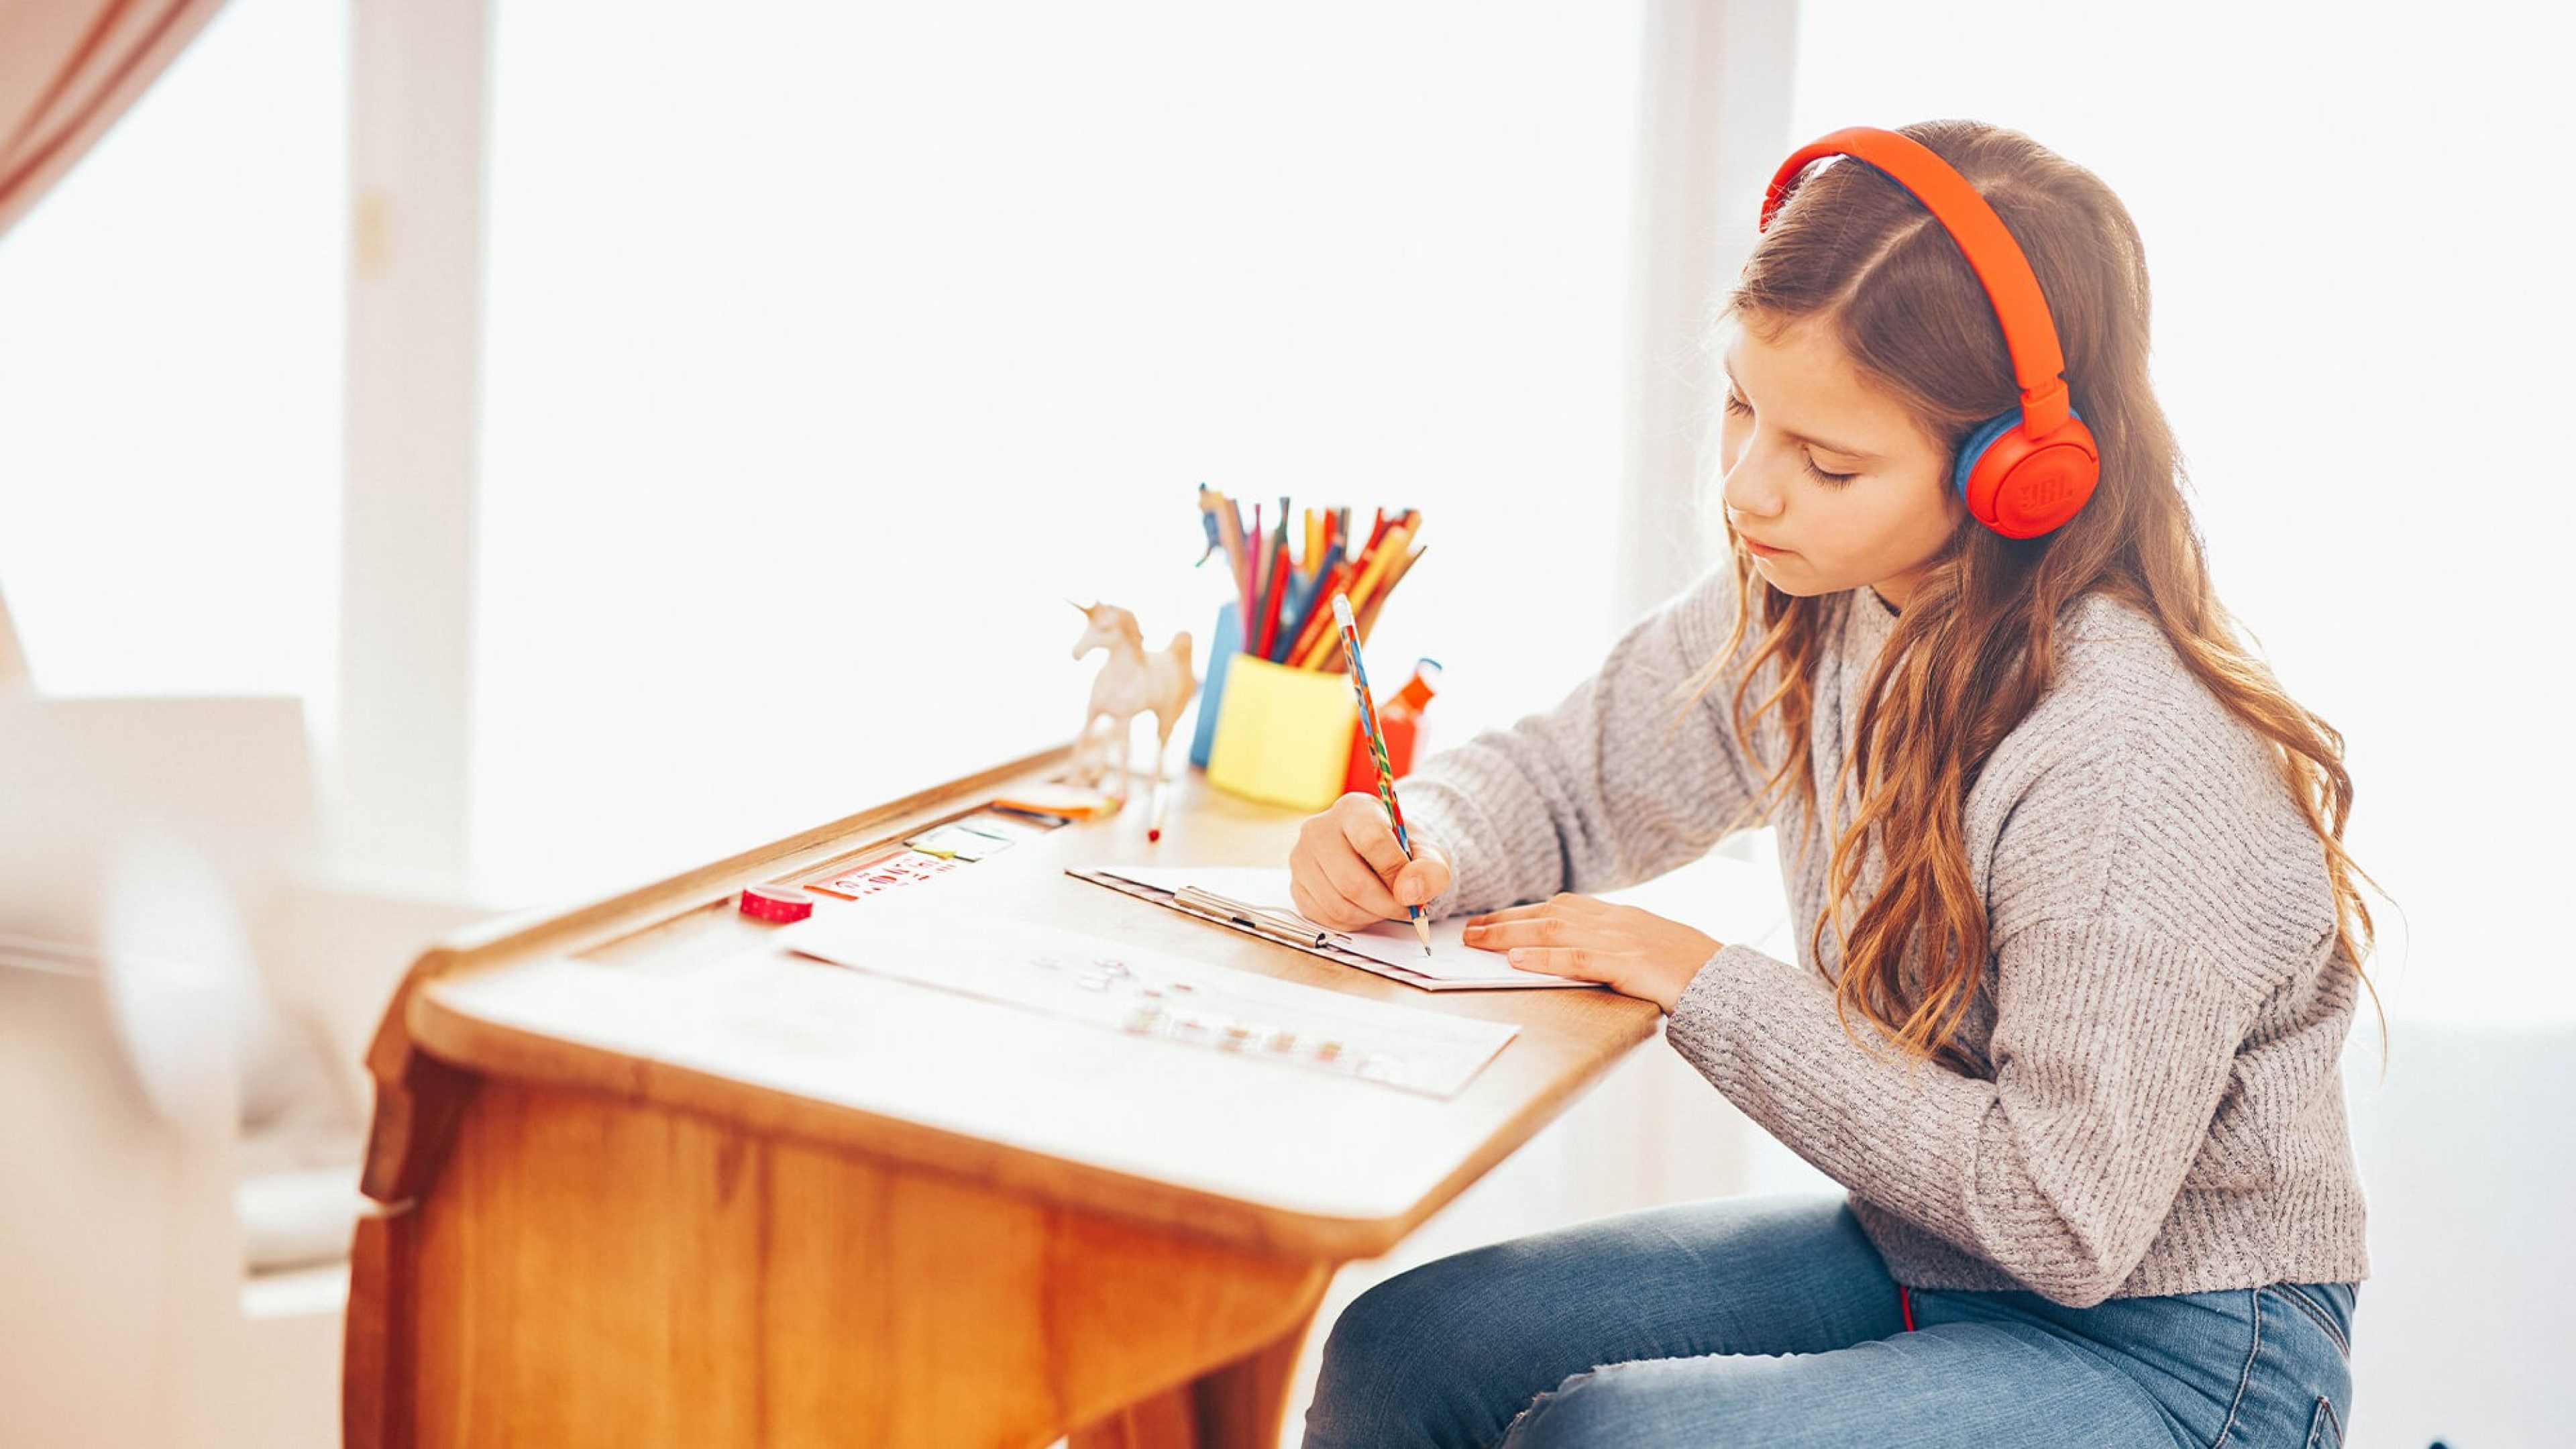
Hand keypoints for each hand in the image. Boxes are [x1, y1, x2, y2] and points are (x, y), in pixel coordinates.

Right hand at [1289, 792, 1452, 930]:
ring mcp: (1301, 858)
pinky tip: (1365, 908)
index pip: (1371, 840)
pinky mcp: (1296, 885)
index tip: (1411, 888)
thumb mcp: (1429, 853)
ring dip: (1370, 915)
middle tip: (1404, 908)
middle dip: (1385, 904)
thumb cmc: (1402, 851)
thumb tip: (1409, 893)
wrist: (1380, 854)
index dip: (1395, 872)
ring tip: (1385, 905)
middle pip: (1351, 881)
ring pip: (1338, 905)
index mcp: (1354, 808)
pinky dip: (1353, 922)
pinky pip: (1325, 918)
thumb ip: (1430, 870)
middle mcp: (1319, 829)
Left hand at [1461, 894, 1722, 1011]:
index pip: (1561, 906)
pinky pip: (1576, 958)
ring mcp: (1621, 939)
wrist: (1727, 982)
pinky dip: (1542, 957)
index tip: (1493, 919)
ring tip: (1476, 942)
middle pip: (1548, 913)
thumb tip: (1577, 955)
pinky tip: (1515, 960)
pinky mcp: (1627, 963)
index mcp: (1620, 916)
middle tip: (1468, 930)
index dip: (1523, 912)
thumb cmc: (1688, 972)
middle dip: (1504, 921)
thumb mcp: (1647, 950)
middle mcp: (1615, 920)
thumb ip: (1614, 947)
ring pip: (1553, 930)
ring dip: (1509, 935)